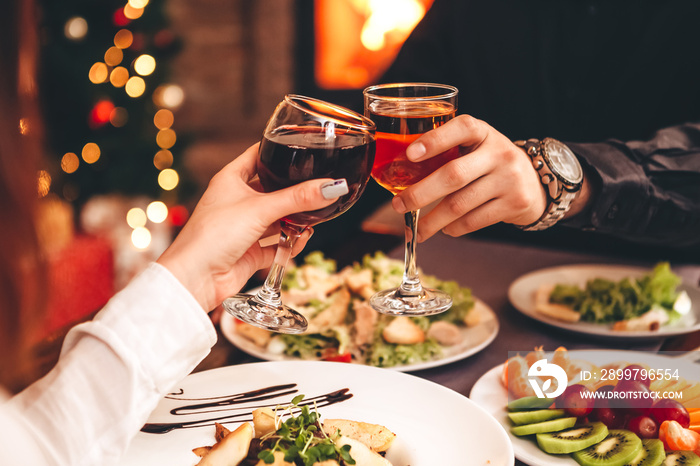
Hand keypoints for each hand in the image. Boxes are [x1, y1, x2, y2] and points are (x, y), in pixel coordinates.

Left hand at [157, 143, 341, 310]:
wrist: (196, 278)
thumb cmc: (212, 236)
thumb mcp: (260, 209)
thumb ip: (298, 199)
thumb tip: (332, 187)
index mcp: (231, 179)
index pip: (259, 156)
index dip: (278, 151)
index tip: (303, 148)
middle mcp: (237, 201)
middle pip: (274, 190)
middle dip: (295, 193)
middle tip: (318, 189)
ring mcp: (244, 228)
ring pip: (278, 218)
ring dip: (296, 220)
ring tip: (315, 218)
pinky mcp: (250, 252)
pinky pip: (277, 244)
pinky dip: (290, 243)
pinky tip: (301, 241)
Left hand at [391, 115, 547, 240]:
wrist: (536, 181)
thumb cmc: (490, 163)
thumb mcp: (475, 147)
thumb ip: (448, 152)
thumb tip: (401, 175)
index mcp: (483, 132)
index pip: (461, 128)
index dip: (435, 140)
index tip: (409, 154)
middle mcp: (499, 153)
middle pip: (453, 174)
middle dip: (420, 194)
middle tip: (399, 206)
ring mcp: (509, 179)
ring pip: (460, 204)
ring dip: (432, 220)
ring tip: (417, 230)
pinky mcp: (514, 203)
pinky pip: (474, 220)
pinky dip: (453, 228)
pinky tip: (445, 229)